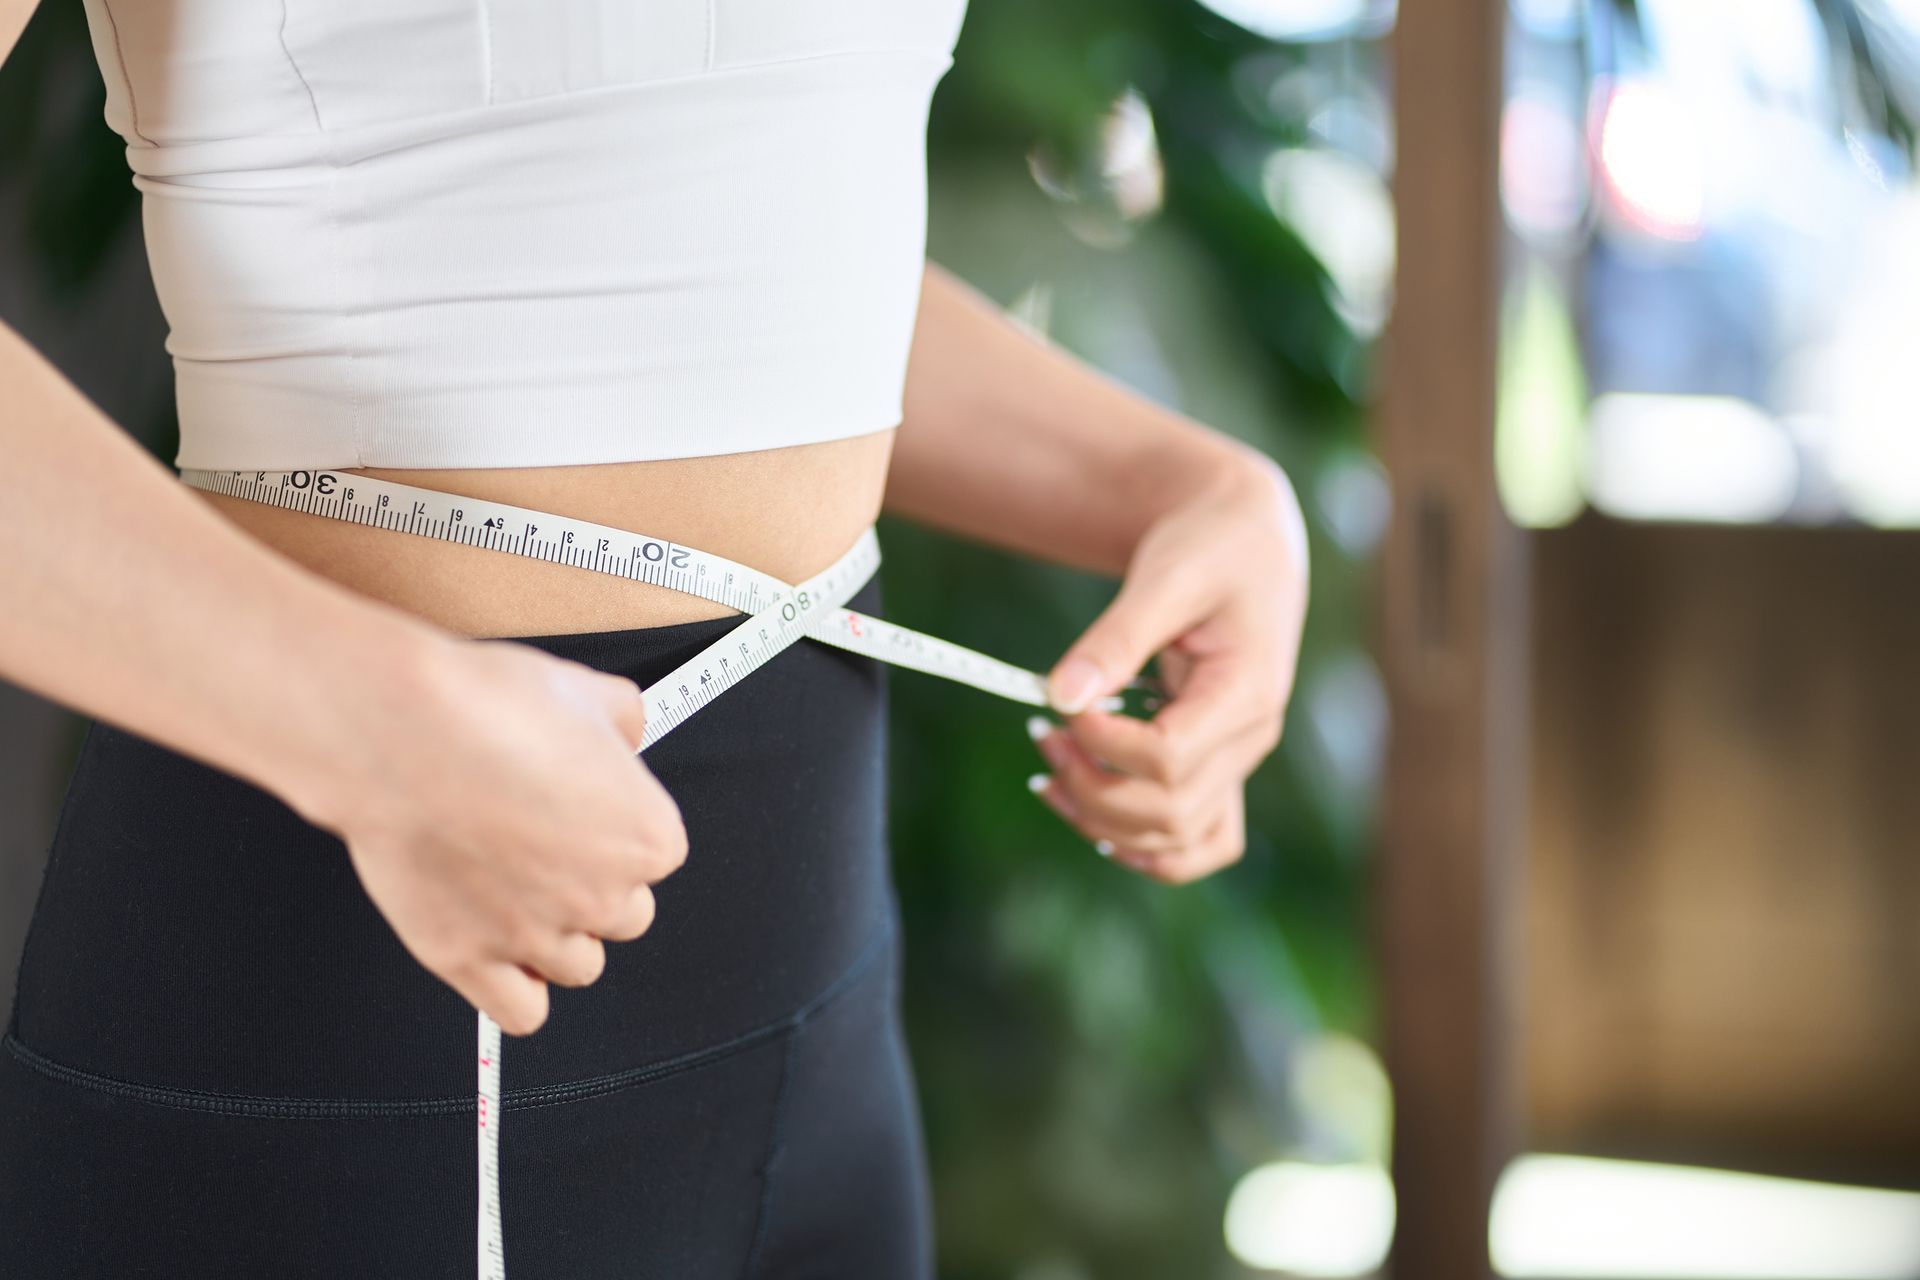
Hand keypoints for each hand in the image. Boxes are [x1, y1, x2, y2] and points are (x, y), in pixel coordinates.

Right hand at [283, 633, 687, 1034]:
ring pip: (578, 967)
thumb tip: (626, 732)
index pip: (657, 858)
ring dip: (557, 940)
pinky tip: (501, 958)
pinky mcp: (469, 960)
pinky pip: (521, 1013)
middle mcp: (602, 896)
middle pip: (624, 917)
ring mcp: (536, 936)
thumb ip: (622, 721)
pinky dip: (517, 994)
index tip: (583, 813)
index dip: (616, 832)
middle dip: (592, 888)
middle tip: (545, 850)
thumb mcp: (585, 690)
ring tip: (517, 895)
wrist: (403, 734)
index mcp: (646, 837)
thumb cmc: (489, 708)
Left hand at [1027, 449, 1308, 882]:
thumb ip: (1115, 638)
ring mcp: (1239, 759)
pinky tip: (1091, 817)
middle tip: (1042, 734)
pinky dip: (1144, 846)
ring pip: (1177, 839)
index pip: (1168, 758)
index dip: (1104, 743)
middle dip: (1091, 785)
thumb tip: (1061, 696)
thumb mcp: (1165, 577)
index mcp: (1248, 692)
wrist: (1246, 538)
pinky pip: (1195, 839)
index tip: (1062, 703)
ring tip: (1049, 773)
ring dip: (1104, 821)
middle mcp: (1252, 738)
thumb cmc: (1210, 547)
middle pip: (1168, 811)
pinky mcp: (1219, 764)